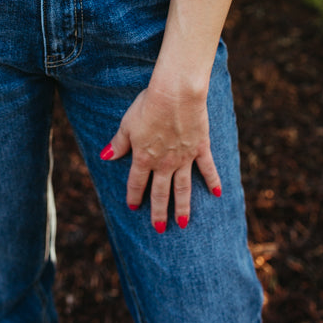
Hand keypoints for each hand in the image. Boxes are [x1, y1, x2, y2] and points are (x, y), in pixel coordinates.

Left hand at [101, 84, 220, 230]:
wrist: (176, 94)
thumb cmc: (148, 105)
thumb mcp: (127, 123)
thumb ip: (119, 143)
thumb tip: (105, 156)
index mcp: (143, 157)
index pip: (136, 182)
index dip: (134, 195)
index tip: (133, 207)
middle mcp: (164, 163)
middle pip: (160, 192)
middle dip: (158, 212)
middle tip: (159, 228)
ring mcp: (184, 158)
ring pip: (182, 189)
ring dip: (182, 207)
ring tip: (182, 224)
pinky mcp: (200, 148)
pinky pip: (207, 169)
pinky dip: (213, 182)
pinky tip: (217, 194)